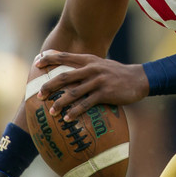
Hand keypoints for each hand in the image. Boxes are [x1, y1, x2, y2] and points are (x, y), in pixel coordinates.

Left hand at [34, 50, 149, 121]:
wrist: (138, 79)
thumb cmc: (116, 73)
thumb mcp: (101, 64)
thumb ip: (85, 66)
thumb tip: (67, 70)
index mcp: (89, 60)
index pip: (66, 57)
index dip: (50, 59)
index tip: (37, 63)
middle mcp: (92, 68)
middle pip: (65, 76)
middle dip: (50, 85)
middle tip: (39, 94)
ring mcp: (98, 81)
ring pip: (73, 92)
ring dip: (60, 103)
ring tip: (51, 112)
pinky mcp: (105, 93)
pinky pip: (86, 104)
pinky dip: (75, 112)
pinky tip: (68, 119)